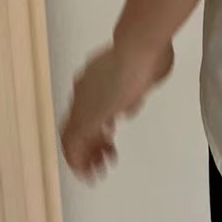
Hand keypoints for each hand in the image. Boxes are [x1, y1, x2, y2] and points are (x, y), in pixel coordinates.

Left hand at [60, 36, 174, 181]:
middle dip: (90, 144)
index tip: (111, 136)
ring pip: (72, 136)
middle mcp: (84, 89)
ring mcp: (83, 103)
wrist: (139, 47)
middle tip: (104, 160)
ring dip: (85, 156)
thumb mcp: (146, 76)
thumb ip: (136, 93)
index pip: (89, 107)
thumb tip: (126, 110)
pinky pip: (74, 145)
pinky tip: (89, 174)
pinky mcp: (87, 117)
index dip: (98, 124)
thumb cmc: (149, 55)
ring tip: (97, 173)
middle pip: (78, 122)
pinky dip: (79, 162)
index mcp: (96, 76)